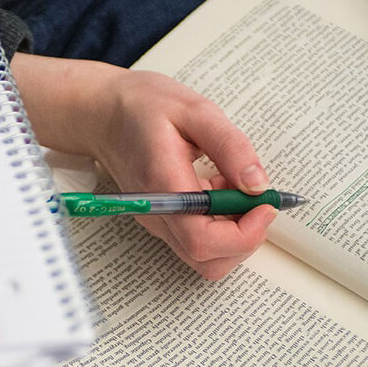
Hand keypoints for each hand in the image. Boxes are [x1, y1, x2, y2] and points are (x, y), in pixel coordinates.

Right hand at [11, 53, 276, 279]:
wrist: (102, 112)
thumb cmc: (143, 106)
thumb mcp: (194, 111)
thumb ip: (230, 147)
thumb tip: (258, 185)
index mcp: (163, 185)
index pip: (203, 240)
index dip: (244, 234)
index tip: (265, 204)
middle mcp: (157, 213)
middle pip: (207, 260)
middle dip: (245, 238)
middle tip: (257, 198)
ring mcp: (157, 221)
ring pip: (205, 256)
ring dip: (235, 231)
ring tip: (235, 186)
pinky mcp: (162, 219)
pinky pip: (198, 238)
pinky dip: (222, 223)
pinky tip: (220, 185)